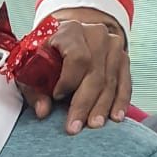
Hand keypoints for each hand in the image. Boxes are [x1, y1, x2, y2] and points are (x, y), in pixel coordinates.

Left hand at [21, 20, 130, 134]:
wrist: (67, 37)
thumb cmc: (46, 53)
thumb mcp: (32, 67)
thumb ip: (35, 89)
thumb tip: (42, 111)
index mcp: (70, 30)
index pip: (77, 57)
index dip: (68, 80)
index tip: (56, 96)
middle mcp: (96, 34)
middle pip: (95, 73)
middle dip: (85, 103)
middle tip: (76, 126)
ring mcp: (113, 45)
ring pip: (111, 81)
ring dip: (103, 106)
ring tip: (95, 125)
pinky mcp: (123, 58)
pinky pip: (125, 82)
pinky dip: (120, 101)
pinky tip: (115, 116)